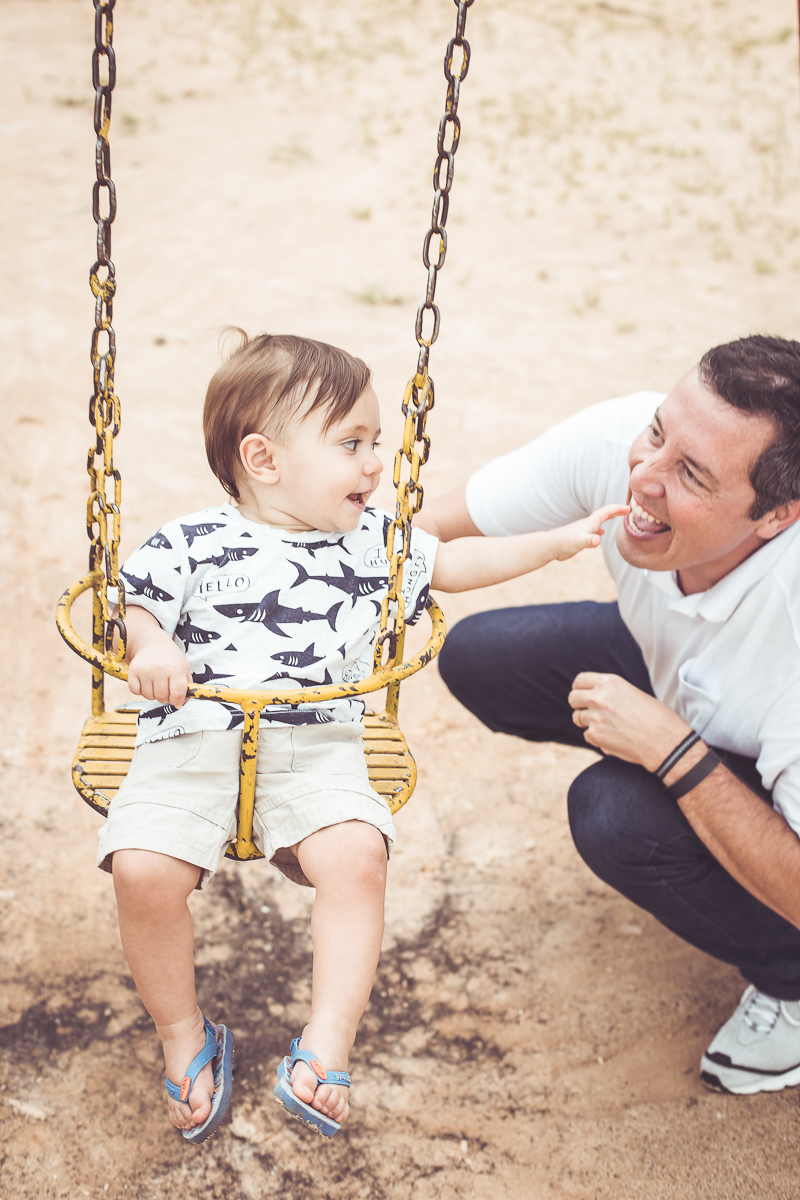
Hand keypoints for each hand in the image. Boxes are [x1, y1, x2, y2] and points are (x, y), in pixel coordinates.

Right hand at [128, 635, 191, 707]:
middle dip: (165, 697)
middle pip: (162, 697)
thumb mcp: (184, 668)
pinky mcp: (133, 670)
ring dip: (152, 694)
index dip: (177, 700)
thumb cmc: (170, 658)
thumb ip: (185, 687)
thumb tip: (178, 705)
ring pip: (148, 696)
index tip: (176, 697)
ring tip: (156, 682)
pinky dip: (140, 690)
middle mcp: (160, 669)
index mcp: (176, 668)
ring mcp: (145, 670)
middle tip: (165, 687)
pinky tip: (145, 682)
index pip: (177, 694)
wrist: (152, 642)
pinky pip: (135, 691)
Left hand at [553, 503, 629, 561]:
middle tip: (627, 509)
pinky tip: (600, 534)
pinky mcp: (580, 538)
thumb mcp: (579, 542)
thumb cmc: (564, 542)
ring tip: (617, 517)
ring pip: (599, 521)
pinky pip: (593, 531)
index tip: (629, 508)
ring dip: (609, 518)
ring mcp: (584, 530)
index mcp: (590, 522)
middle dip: (616, 511)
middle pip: (604, 514)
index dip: (618, 509)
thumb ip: (589, 541)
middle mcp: (587, 524)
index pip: (607, 512)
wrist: (551, 546)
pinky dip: (600, 530)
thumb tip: (598, 539)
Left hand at [567, 672, 690, 770]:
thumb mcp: (633, 693)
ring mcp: (595, 717)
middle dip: (579, 705)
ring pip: (577, 718)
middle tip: (590, 711)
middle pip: (573, 698)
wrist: (666, 742)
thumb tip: (594, 696)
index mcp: (610, 682)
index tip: (584, 694)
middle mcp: (599, 697)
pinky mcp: (595, 735)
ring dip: (587, 722)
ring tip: (606, 725)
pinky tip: (613, 738)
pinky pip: (587, 735)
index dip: (580, 689)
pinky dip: (596, 737)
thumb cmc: (656, 717)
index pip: (579, 680)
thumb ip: (611, 693)